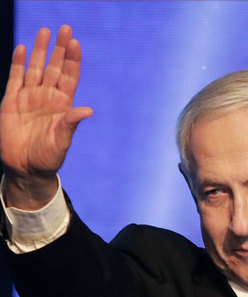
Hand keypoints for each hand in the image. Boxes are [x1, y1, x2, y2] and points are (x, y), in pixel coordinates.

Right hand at [0, 25, 92, 207]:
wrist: (25, 168)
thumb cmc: (48, 157)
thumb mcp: (62, 141)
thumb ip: (71, 123)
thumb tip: (88, 110)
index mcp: (63, 105)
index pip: (70, 77)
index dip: (73, 60)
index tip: (76, 43)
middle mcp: (47, 97)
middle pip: (55, 67)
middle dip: (60, 49)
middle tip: (65, 28)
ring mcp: (29, 98)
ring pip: (36, 68)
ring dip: (41, 50)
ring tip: (46, 31)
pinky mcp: (11, 102)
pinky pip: (15, 78)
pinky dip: (19, 63)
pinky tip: (23, 49)